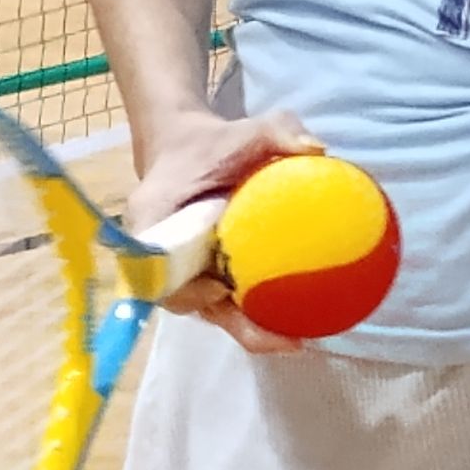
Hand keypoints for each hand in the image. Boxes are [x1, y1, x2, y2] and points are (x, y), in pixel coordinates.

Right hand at [127, 106, 321, 354]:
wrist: (186, 148)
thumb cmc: (211, 142)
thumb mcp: (244, 129)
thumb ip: (277, 129)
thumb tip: (317, 148)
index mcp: (152, 221)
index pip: (157, 267)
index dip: (185, 288)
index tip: (220, 290)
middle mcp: (160, 256)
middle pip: (189, 302)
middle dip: (234, 325)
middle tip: (284, 339)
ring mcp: (182, 271)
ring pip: (210, 309)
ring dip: (249, 327)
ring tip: (297, 339)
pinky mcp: (202, 276)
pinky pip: (226, 300)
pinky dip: (256, 310)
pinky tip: (300, 317)